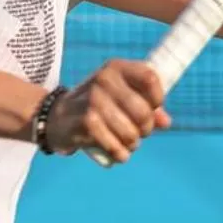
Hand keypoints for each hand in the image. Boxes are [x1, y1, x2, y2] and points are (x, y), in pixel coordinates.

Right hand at [44, 60, 169, 162]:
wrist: (57, 116)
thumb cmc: (97, 105)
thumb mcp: (119, 96)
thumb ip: (146, 105)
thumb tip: (166, 122)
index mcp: (115, 68)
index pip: (150, 78)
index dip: (157, 98)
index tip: (153, 107)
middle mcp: (104, 80)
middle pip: (144, 112)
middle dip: (146, 129)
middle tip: (138, 132)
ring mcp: (93, 101)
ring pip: (131, 134)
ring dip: (132, 144)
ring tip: (125, 142)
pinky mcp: (86, 123)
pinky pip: (116, 147)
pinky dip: (120, 155)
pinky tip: (117, 153)